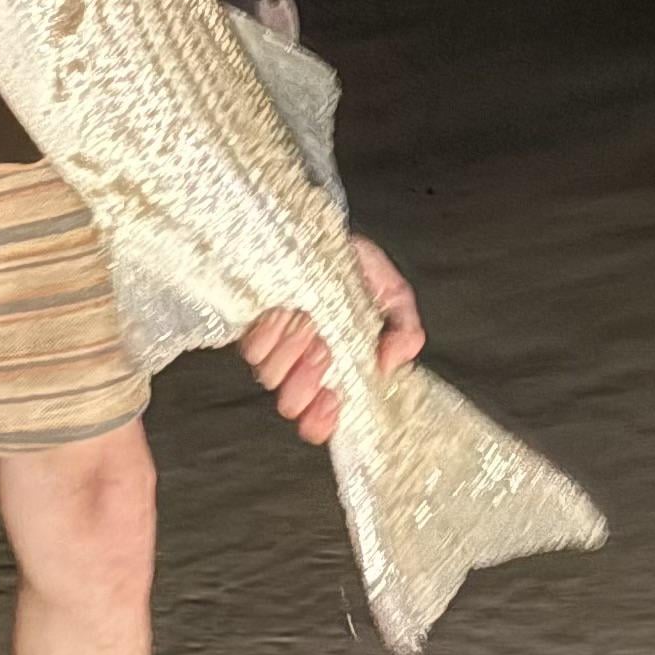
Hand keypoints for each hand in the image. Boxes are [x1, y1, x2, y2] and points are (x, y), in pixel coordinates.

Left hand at [241, 236, 424, 447]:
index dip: (322, 421)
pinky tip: (284, 313)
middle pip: (291, 403)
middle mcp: (301, 365)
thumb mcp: (393, 296)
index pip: (321, 419)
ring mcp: (274, 348)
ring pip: (271, 376)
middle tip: (323, 352)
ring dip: (292, 353)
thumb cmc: (354, 267)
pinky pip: (252, 348)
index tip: (332, 401)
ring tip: (309, 324)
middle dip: (307, 383)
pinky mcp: (250, 328)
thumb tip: (388, 366)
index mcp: (337, 370)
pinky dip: (269, 334)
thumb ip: (405, 331)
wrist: (317, 233)